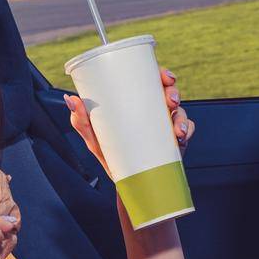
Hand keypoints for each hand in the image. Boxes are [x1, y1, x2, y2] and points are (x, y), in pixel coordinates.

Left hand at [64, 68, 193, 174]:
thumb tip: (70, 99)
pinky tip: (181, 137)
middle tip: (170, 100)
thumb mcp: (93, 138)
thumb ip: (81, 121)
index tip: (164, 76)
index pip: (152, 81)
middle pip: (170, 92)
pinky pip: (187, 131)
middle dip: (174, 92)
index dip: (162, 74)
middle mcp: (154, 111)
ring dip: (182, 117)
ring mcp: (166, 127)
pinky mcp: (175, 143)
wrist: (124, 184)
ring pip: (181, 112)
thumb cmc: (110, 155)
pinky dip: (187, 131)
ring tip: (175, 129)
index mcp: (138, 103)